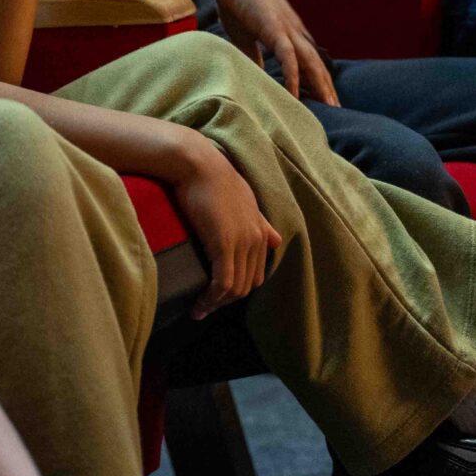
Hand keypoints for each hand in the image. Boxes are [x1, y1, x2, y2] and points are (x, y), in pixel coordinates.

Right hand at [170, 135, 282, 319]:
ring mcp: (241, 243)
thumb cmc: (214, 178)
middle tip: (206, 307)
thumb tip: (277, 239)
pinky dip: (211, 298)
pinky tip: (199, 304)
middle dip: (227, 301)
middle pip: (247, 285)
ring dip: (217, 304)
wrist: (198, 165)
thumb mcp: (245, 200)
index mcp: (261, 231)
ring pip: (236, 288)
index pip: (256, 274)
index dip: (238, 289)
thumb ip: (261, 222)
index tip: (218, 296)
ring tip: (199, 310)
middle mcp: (256, 239)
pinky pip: (222, 283)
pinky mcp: (224, 244)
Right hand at [211, 0, 336, 103]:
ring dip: (321, 86)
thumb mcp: (246, 36)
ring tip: (329, 106)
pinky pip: (289, 58)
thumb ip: (254, 55)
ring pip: (311, 63)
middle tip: (336, 109)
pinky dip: (293, 77)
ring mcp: (287, 31)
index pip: (309, 61)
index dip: (318, 81)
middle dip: (327, 88)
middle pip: (317, 65)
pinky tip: (295, 95)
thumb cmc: (237, 5)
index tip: (324, 100)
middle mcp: (294, 33)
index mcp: (289, 34)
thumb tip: (257, 73)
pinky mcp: (276, 31)